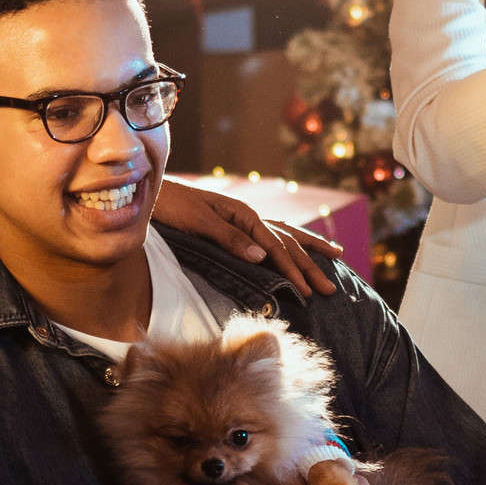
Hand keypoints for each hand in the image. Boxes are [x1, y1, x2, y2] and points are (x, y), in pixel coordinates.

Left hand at [152, 177, 350, 298]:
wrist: (149, 192)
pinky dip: (290, 241)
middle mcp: (248, 216)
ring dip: (310, 249)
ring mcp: (243, 219)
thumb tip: (261, 256)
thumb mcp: (198, 221)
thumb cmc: (170, 206)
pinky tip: (298, 244)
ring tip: (335, 256)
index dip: (292, 270)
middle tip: (330, 289)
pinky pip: (272, 234)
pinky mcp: (235, 225)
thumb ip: (229, 238)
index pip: (276, 246)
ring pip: (286, 234)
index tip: (307, 291)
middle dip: (310, 266)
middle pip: (288, 241)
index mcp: (243, 215)